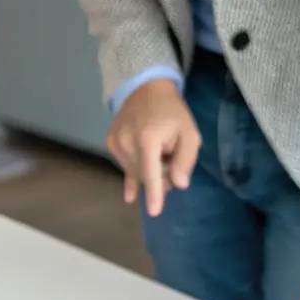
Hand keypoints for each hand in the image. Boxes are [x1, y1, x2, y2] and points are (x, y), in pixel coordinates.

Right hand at [106, 79, 200, 214]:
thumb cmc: (171, 111)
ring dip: (148, 171)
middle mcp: (126, 142)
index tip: (154, 212)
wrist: (145, 87)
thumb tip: (179, 184)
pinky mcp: (110, 142)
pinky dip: (134, 175)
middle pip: (144, 175)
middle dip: (160, 177)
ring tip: (158, 152)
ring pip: (134, 172)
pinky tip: (131, 195)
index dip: (154, 193)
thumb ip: (185, 160)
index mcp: (147, 139)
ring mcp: (116, 142)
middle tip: (171, 160)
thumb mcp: (189, 132)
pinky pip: (125, 166)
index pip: (151, 172)